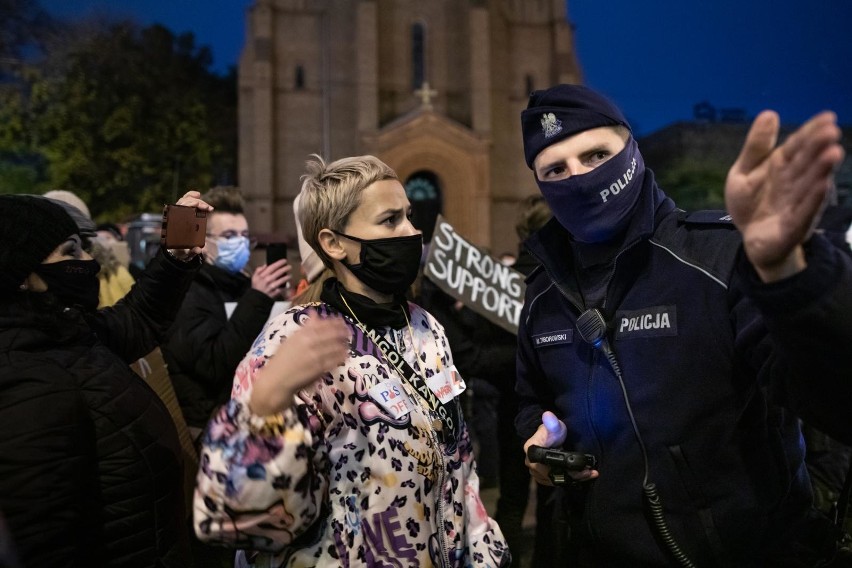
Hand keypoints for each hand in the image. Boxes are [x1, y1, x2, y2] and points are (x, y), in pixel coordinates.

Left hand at [169, 190, 213, 259]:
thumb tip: (199, 249)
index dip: (190, 205)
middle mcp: (173, 217)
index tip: (201, 208)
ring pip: (183, 201)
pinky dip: (190, 197)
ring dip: (194, 198)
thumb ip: (191, 252)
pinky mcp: (182, 214)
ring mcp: (177, 214)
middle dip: (197, 203)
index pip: (179, 209)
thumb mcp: (186, 253)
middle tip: (209, 208)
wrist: (176, 251)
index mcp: (173, 225)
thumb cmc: (180, 251)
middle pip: (183, 203)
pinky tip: (198, 195)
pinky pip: (184, 203)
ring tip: (206, 203)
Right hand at [249, 315, 349, 415]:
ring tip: (348, 343)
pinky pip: (334, 360)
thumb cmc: (282, 359)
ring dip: (343, 344)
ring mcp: (315, 355)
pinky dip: (341, 356)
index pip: (323, 324)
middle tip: (349, 332)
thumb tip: (314, 312)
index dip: (335, 322)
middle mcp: (309, 342)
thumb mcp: (291, 339)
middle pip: (332, 334)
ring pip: (335, 347)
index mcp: (302, 334)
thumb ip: (306, 326)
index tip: (342, 321)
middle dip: (342, 332)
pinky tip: (345, 355)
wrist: (276, 380)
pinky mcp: (320, 368)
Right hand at [252, 258, 291, 298]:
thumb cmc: (256, 286)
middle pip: (279, 272)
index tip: (284, 260)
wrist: (256, 298)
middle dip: (285, 268)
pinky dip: (285, 286)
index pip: (273, 267)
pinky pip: (282, 288)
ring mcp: (272, 286)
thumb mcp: (254, 277)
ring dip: (287, 277)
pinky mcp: (275, 292)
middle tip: (290, 266)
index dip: (279, 263)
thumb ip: (259, 270)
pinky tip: (288, 284)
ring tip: (290, 275)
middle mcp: (268, 280)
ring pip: (282, 280)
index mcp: (263, 275)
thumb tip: (265, 265)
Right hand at [523, 411, 597, 485]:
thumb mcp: (555, 427)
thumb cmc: (551, 431)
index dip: (564, 469)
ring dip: (574, 479)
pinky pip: (557, 482)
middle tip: (590, 471)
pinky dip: (570, 480)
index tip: (580, 467)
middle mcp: (531, 465)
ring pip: (556, 480)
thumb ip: (553, 423)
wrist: (548, 438)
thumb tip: (548, 415)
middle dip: (573, 475)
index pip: (548, 465)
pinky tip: (583, 476)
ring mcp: (537, 473)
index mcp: (531, 452)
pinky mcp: (543, 478)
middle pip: (553, 475)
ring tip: (589, 473)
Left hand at [725, 110, 844, 281]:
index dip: (811, 132)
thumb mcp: (743, 172)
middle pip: (806, 162)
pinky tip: (822, 185)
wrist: (750, 240)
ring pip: (810, 184)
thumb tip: (770, 113)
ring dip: (821, 170)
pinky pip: (804, 211)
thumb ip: (756, 147)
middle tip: (831, 131)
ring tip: (833, 153)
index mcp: (782, 167)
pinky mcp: (793, 226)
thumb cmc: (750, 203)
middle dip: (818, 147)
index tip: (828, 116)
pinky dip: (812, 199)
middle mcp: (794, 183)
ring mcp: (796, 204)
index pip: (798, 146)